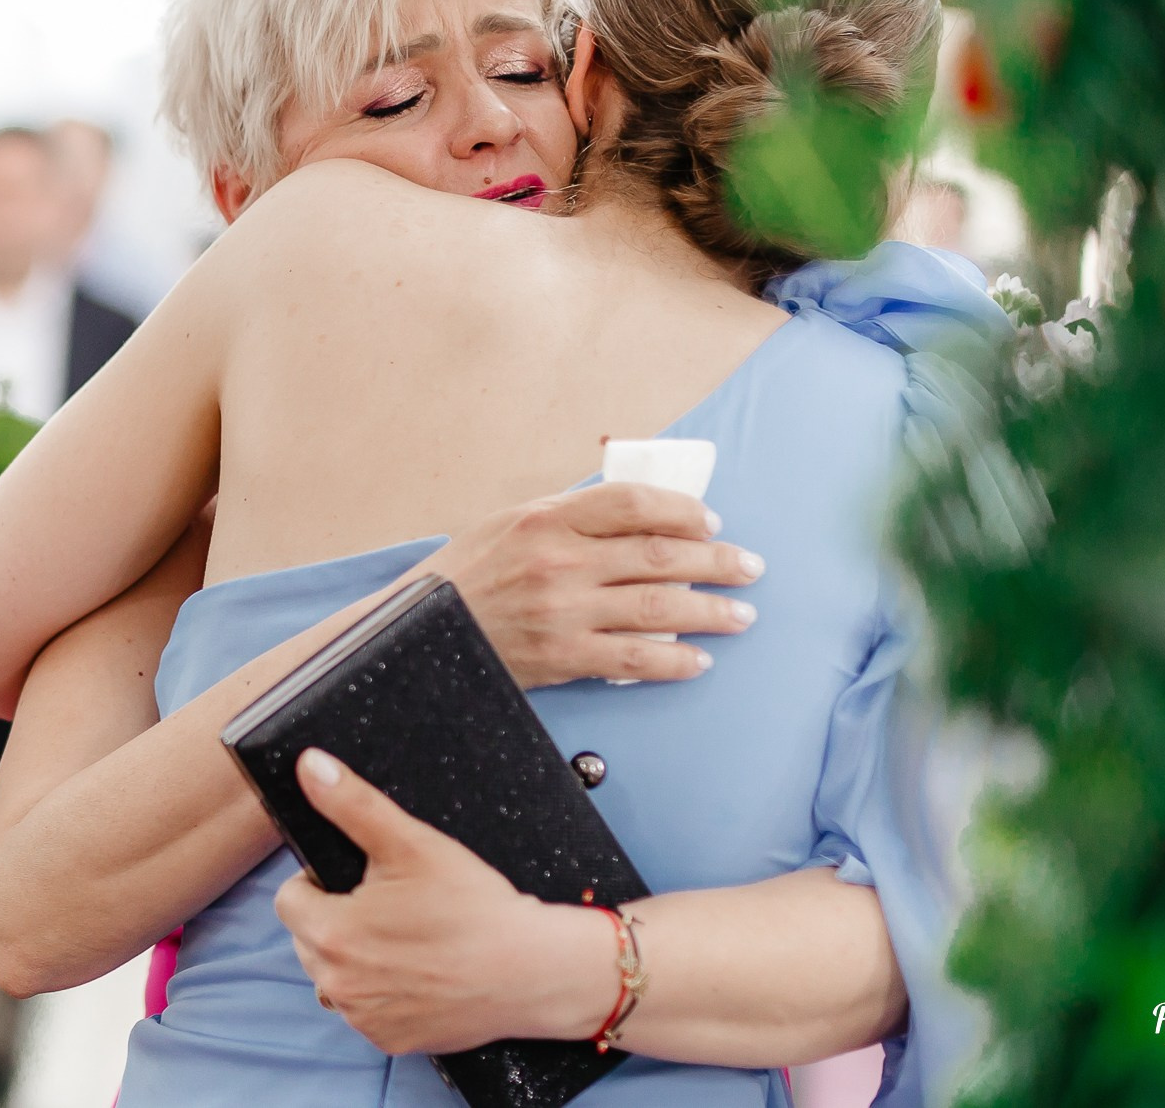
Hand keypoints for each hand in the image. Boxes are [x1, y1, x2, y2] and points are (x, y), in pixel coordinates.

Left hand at [273, 749, 615, 1055]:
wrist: (531, 970)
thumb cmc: (472, 906)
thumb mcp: (410, 842)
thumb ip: (352, 804)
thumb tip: (310, 766)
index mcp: (329, 933)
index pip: (288, 899)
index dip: (320, 882)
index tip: (361, 879)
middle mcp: (337, 984)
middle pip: (309, 939)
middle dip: (337, 918)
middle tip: (390, 904)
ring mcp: (363, 1018)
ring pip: (336, 976)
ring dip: (355, 958)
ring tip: (406, 937)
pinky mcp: (390, 1040)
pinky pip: (367, 1010)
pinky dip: (383, 993)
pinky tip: (420, 972)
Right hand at [421, 481, 762, 687]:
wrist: (414, 632)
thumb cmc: (463, 577)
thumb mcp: (508, 524)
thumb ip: (567, 517)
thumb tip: (636, 517)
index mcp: (547, 519)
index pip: (635, 503)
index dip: (683, 511)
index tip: (710, 523)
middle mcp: (561, 561)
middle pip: (661, 554)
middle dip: (718, 561)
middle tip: (750, 567)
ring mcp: (564, 612)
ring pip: (659, 608)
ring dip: (711, 611)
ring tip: (742, 615)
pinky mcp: (562, 657)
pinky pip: (634, 660)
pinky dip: (674, 660)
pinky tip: (699, 661)